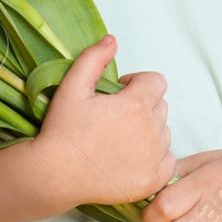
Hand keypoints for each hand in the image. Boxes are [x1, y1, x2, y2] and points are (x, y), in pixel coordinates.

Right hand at [34, 35, 174, 207]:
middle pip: (161, 106)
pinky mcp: (152, 181)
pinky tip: (131, 157)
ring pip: (164, 132)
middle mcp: (152, 132)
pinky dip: (155, 157)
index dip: (137, 83)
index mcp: (137, 105)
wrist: (53, 175)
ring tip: (120, 137)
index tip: (118, 94)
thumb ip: (94, 58)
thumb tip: (112, 40)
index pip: (156, 82)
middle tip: (115, 116)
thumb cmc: (62, 130)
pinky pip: (168, 160)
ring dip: (149, 130)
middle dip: (143, 105)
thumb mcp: (72, 87)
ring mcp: (154, 159)